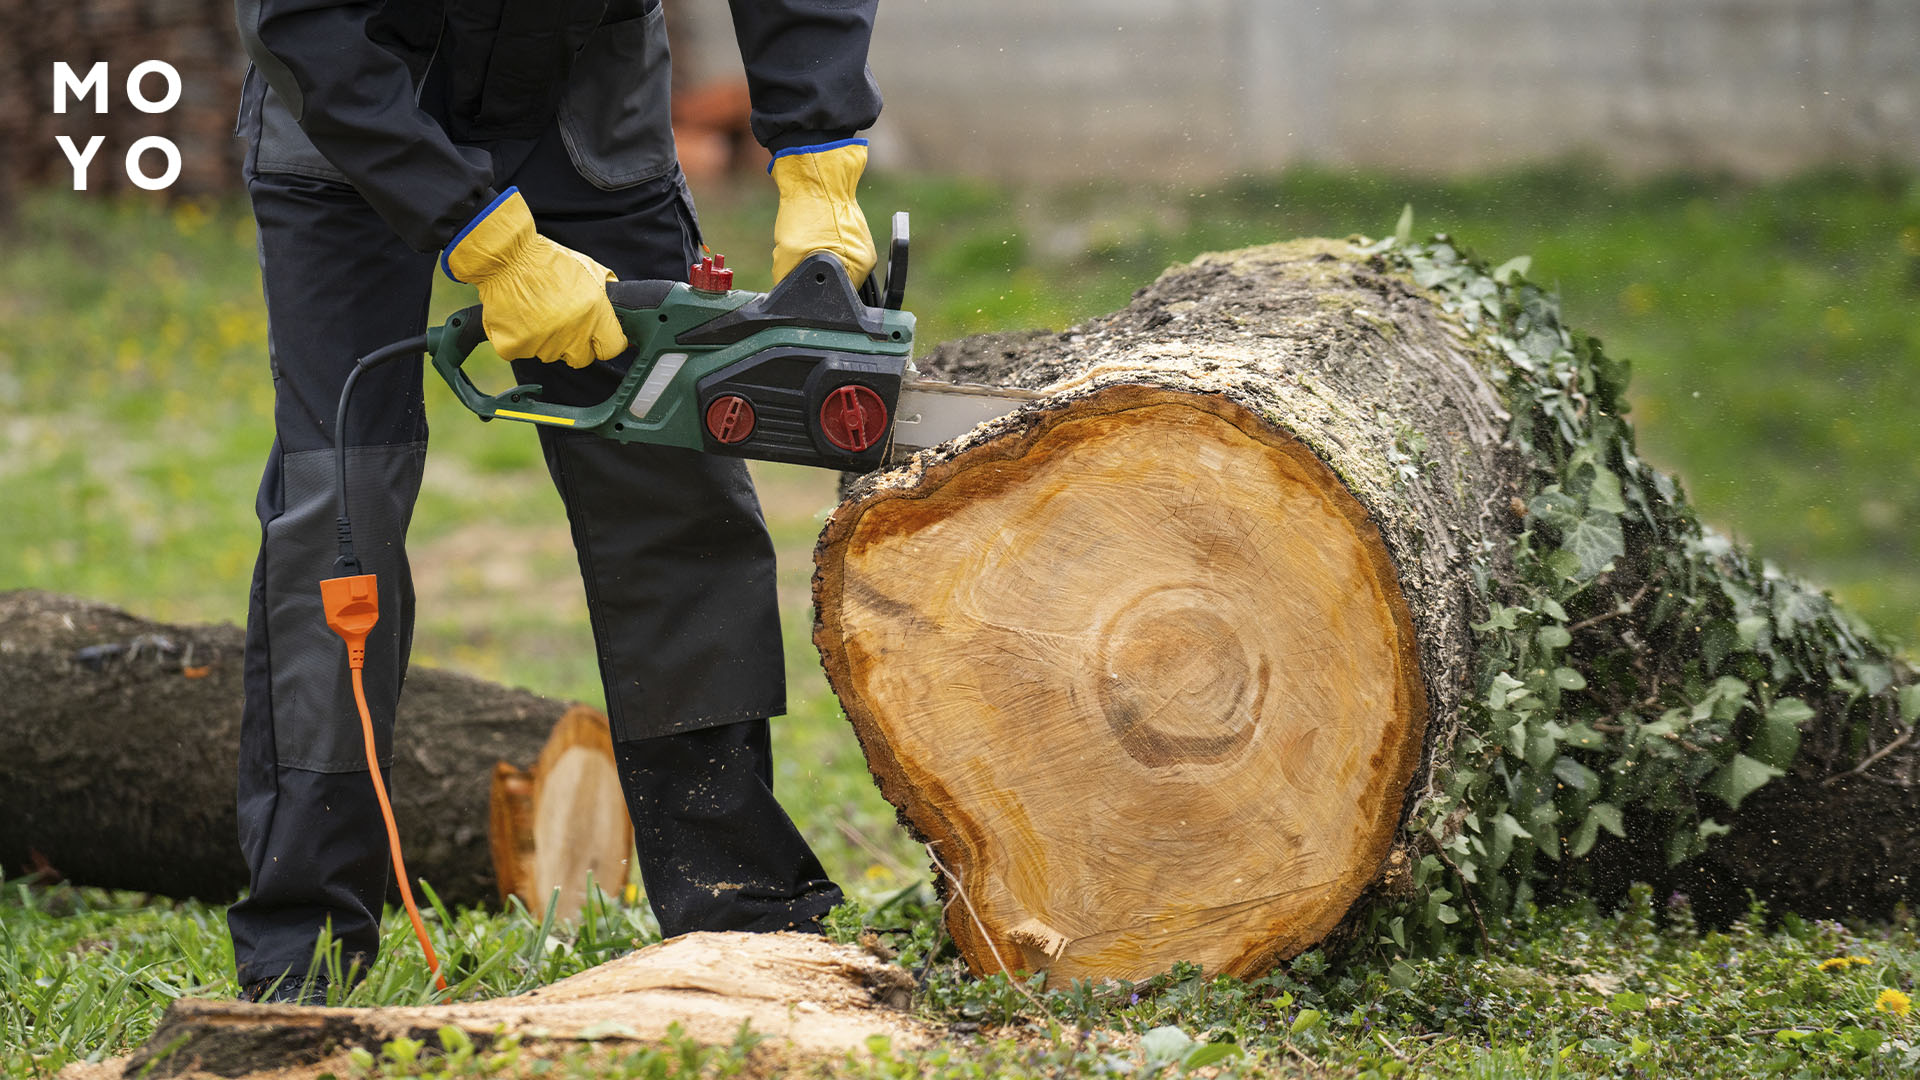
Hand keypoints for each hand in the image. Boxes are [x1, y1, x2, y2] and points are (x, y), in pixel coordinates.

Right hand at [443, 188, 626, 367]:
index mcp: (595, 314)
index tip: (598, 338)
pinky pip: (521, 352)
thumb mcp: (589, 269)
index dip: (605, 342)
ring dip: (546, 340)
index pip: (612, 349)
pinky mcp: (515, 347)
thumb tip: (620, 309)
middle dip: (575, 345)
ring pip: (550, 355)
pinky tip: (517, 318)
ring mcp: (543, 343)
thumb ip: (606, 292)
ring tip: (536, 312)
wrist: (506, 256)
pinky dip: (517, 340)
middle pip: (582, 359)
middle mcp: (572, 332)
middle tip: (562, 322)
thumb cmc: (546, 260)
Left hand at [770, 140, 876, 287]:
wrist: (814, 170)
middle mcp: (863, 258)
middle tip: (799, 250)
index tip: (797, 273)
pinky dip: (810, 241)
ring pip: (822, 263)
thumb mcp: (789, 252)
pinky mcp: (847, 230)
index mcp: (860, 267)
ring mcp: (856, 242)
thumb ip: (788, 278)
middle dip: (807, 270)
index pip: (834, 295)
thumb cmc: (808, 207)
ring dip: (807, 255)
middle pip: (827, 280)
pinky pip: (824, 246)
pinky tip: (806, 228)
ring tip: (803, 235)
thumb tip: (783, 290)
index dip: (810, 288)